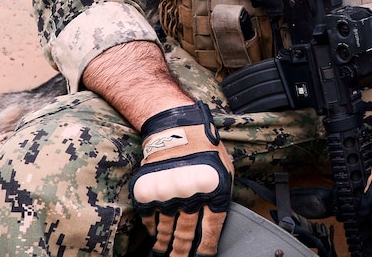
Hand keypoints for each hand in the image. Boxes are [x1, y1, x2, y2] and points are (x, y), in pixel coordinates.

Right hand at [130, 101, 232, 256]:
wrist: (176, 128)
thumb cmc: (205, 150)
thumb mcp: (223, 172)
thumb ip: (219, 199)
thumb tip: (212, 227)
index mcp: (213, 189)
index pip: (210, 229)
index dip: (206, 248)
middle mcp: (190, 193)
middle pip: (186, 234)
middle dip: (183, 253)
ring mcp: (167, 193)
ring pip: (166, 231)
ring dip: (165, 246)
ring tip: (165, 254)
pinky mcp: (148, 191)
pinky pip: (150, 219)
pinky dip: (153, 228)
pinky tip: (156, 234)